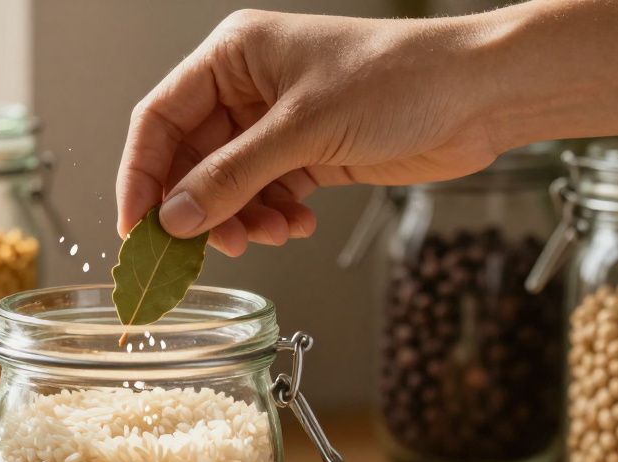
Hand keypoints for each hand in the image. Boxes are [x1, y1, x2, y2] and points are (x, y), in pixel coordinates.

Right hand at [116, 9, 498, 255]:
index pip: (159, 119)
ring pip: (227, 186)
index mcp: (233, 56)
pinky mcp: (306, 155)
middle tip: (203, 250)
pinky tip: (297, 226)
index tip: (137, 229)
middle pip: (191, 160)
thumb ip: (232, 176)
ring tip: (266, 236)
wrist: (480, 94)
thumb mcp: (303, 129)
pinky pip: (265, 197)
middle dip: (198, 208)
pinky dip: (272, 219)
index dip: (142, 176)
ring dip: (239, 220)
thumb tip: (175, 219)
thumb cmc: (400, 79)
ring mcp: (276, 125)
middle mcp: (247, 88)